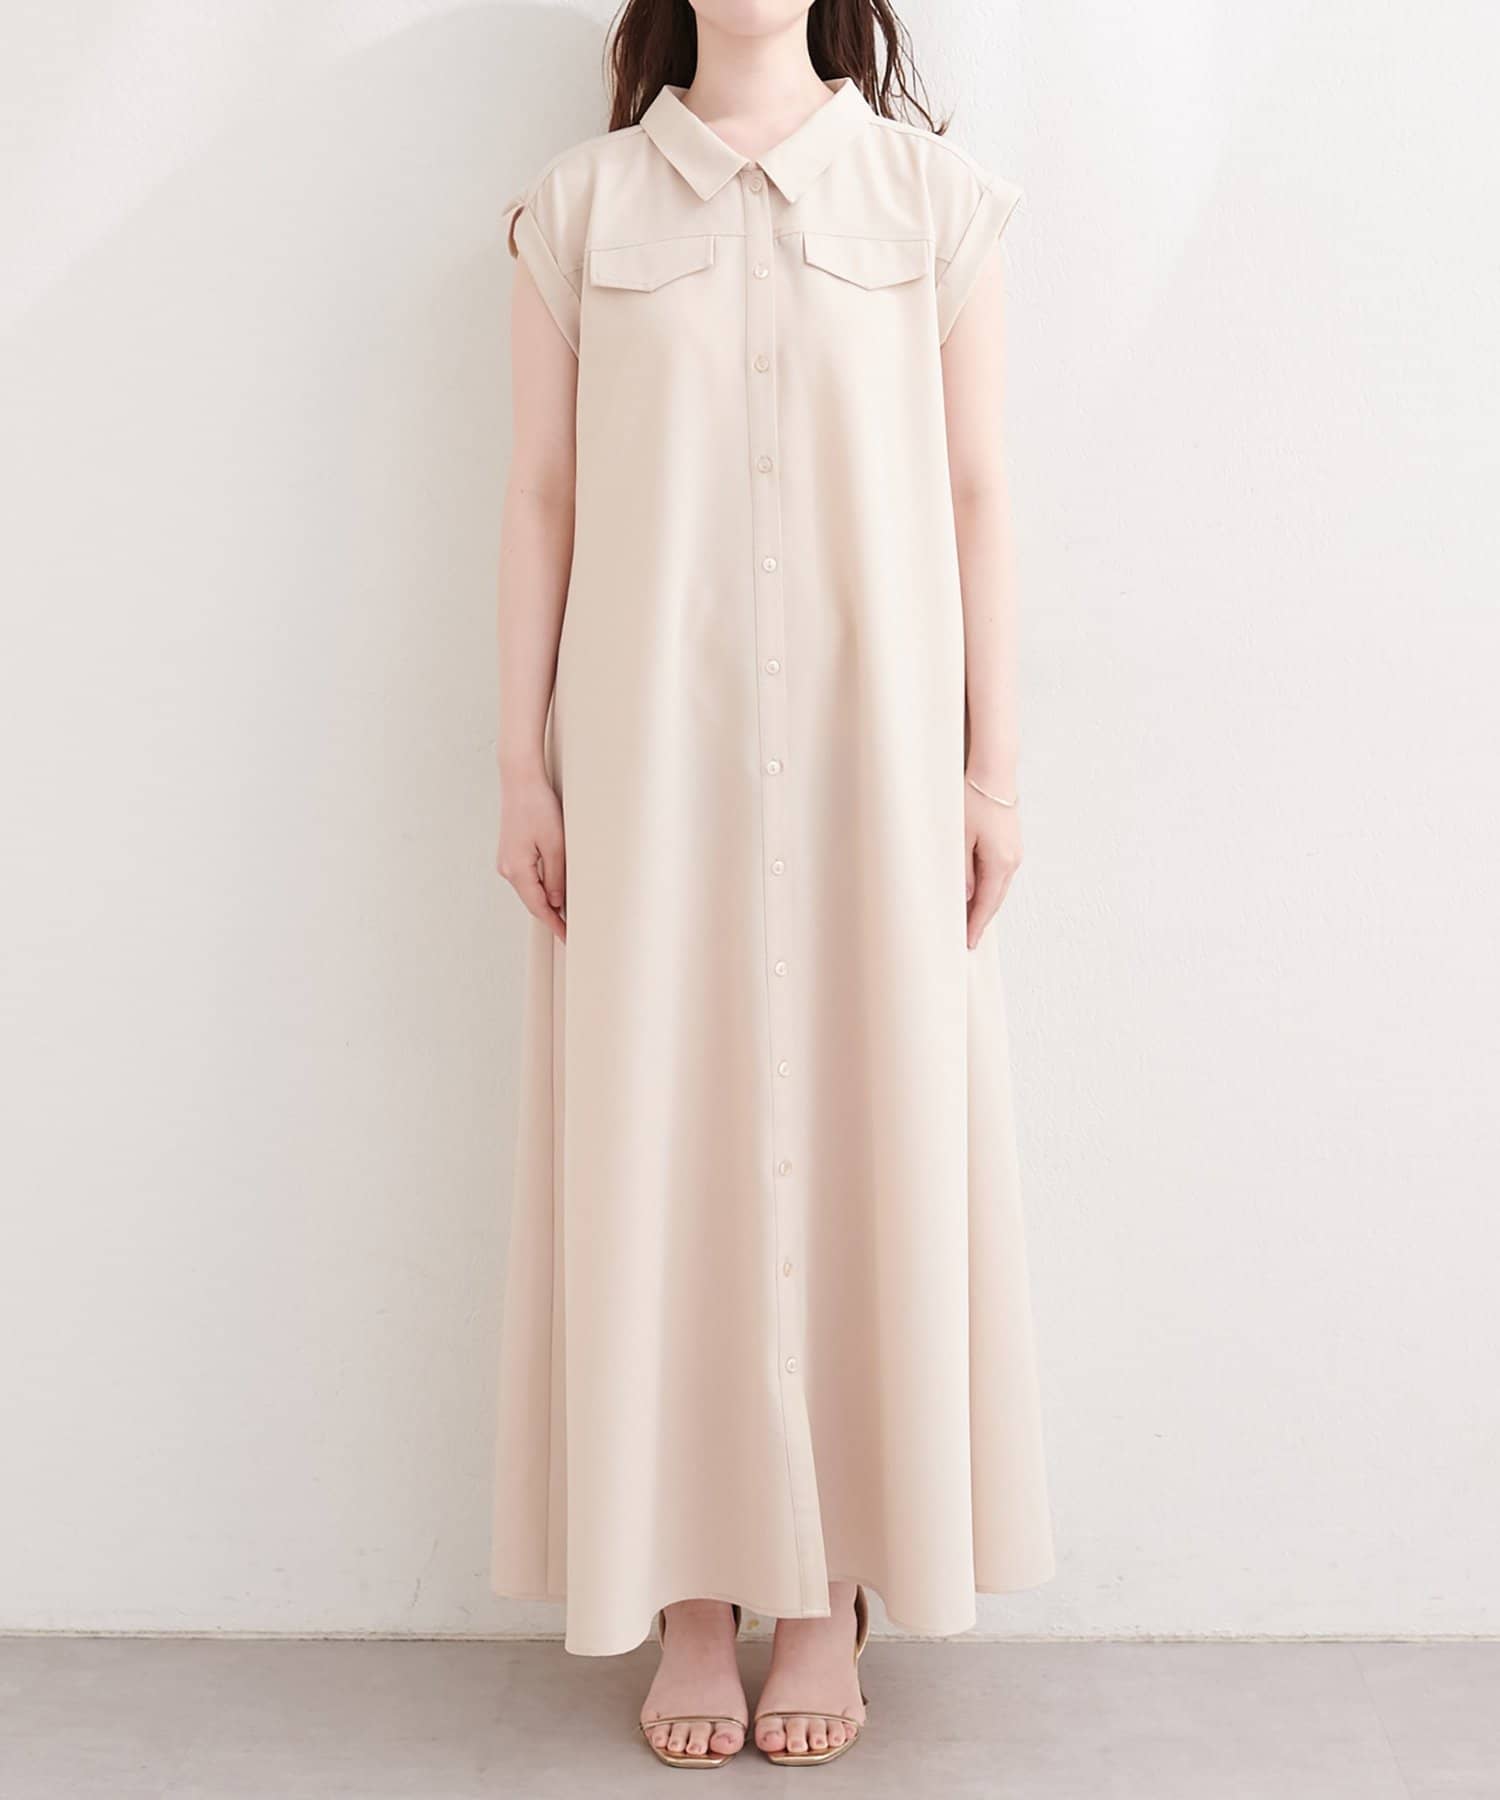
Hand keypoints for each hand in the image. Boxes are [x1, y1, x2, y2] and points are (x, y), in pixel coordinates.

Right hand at [497, 770, 565, 942]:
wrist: (520, 780)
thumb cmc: (537, 806)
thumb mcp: (555, 845)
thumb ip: (556, 877)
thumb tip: (556, 903)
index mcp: (516, 870)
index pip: (538, 907)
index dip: (555, 924)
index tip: (568, 938)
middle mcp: (506, 868)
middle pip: (531, 901)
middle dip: (551, 917)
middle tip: (570, 931)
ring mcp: (506, 860)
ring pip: (529, 889)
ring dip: (546, 902)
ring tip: (565, 914)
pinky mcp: (510, 852)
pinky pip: (526, 877)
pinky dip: (539, 887)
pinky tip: (552, 890)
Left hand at [965, 780, 1020, 948]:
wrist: (993, 771)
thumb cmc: (973, 799)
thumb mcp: (960, 837)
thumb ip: (962, 870)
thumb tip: (965, 896)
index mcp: (1000, 863)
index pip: (985, 904)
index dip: (975, 925)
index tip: (968, 942)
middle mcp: (1012, 860)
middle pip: (995, 899)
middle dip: (981, 919)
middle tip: (967, 938)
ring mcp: (1014, 852)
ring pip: (999, 887)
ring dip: (985, 904)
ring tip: (969, 920)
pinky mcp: (1011, 843)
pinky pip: (1000, 874)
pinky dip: (990, 888)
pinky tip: (978, 892)